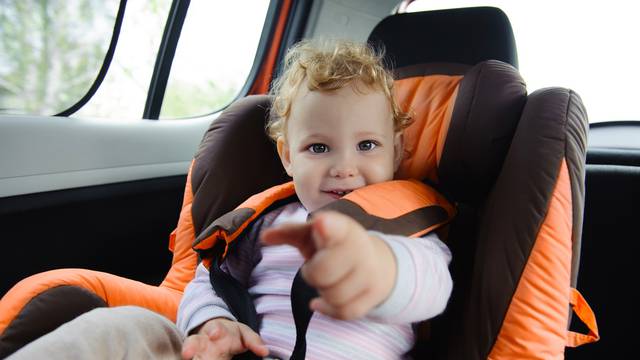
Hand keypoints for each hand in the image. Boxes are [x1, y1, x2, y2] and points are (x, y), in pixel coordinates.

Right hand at [181, 318, 268, 359]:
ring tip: (187, 358)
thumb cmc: (231, 334)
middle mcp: (204, 341)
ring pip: (189, 352)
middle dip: (191, 346)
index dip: (215, 330)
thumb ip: (254, 341)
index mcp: (218, 330)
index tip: (215, 334)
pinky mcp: (196, 357)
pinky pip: (194, 359)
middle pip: (195, 341)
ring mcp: (197, 352)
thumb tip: (265, 352)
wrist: (215, 333)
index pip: (215, 327)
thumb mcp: (244, 333)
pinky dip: (193, 359)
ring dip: (188, 354)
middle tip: (188, 353)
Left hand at [261, 211, 396, 319]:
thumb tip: (265, 236)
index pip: (336, 228)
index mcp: (341, 228)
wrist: (374, 259)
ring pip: (335, 296)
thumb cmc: (332, 245)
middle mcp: (360, 248)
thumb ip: (288, 233)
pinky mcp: (374, 293)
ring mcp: (370, 272)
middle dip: (313, 274)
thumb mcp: (311, 234)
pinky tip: (321, 302)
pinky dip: (329, 310)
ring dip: (323, 291)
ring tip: (327, 280)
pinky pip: (345, 312)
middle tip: (316, 266)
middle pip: (323, 273)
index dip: (327, 227)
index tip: (320, 223)